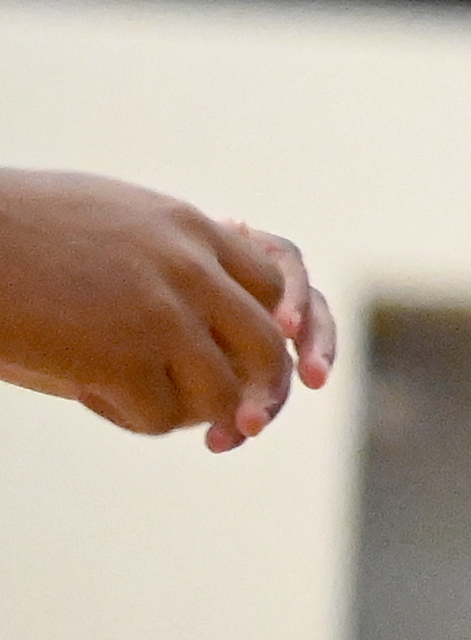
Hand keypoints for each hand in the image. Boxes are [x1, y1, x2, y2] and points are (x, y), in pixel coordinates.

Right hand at [0, 169, 332, 446]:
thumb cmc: (21, 228)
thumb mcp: (114, 218)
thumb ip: (165, 248)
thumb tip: (200, 285)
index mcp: (191, 228)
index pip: (275, 284)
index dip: (265, 329)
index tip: (234, 354)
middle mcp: (192, 268)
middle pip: (266, 345)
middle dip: (255, 390)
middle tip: (230, 420)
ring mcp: (162, 313)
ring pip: (220, 392)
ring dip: (186, 411)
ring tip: (135, 398)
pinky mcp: (122, 357)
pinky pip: (162, 416)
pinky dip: (133, 418)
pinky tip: (91, 396)